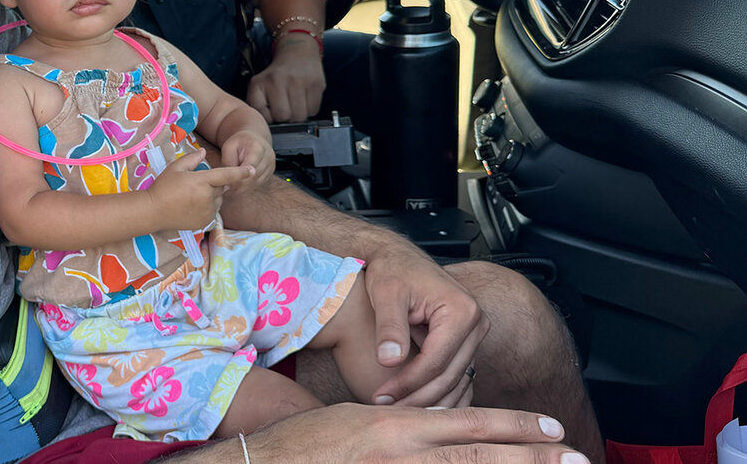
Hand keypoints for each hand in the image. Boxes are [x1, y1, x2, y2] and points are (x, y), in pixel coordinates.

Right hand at [146, 151, 252, 230]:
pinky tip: (191, 207)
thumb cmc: (163, 187)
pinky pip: (213, 212)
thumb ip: (192, 159)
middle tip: (193, 186)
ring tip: (191, 197)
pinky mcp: (205, 222)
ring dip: (211, 197)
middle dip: (212, 186)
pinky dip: (207, 208)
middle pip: (221, 188)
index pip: (226, 175)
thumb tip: (204, 152)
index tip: (252, 170)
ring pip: (218, 201)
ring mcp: (207, 211)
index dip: (241, 172)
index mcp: (202, 181)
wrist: (154, 211)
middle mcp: (208, 197)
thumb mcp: (175, 168)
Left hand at [217, 130, 273, 187]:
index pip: (251, 165)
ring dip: (242, 188)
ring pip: (256, 183)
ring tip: (229, 188)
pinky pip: (258, 184)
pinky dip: (247, 187)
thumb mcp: (229, 147)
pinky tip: (237, 187)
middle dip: (239, 184)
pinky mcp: (269, 174)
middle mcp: (268, 157)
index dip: (240, 175)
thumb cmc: (239, 143)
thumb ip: (229, 162)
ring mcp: (271, 166)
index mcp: (258, 147)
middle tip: (226, 188)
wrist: (251, 140)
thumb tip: (229, 179)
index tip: (228, 181)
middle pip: (254, 176)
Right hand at [236, 403, 584, 463]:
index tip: (552, 430)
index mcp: (394, 425)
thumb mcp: (354, 419)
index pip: (468, 422)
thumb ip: (399, 424)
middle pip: (480, 455)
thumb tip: (441, 428)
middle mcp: (399, 455)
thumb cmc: (301, 444)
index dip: (515, 426)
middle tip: (577, 458)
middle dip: (533, 458)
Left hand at [245, 38, 324, 122]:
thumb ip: (258, 106)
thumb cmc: (276, 75)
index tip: (271, 110)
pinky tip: (304, 98)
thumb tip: (267, 126)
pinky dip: (310, 109)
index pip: (264, 116)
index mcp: (260, 83)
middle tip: (285, 107)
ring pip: (300, 117)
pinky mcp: (316, 84)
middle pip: (284, 117)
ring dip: (298, 115)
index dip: (269, 118)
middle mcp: (279, 81)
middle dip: (285, 118)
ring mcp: (299, 82)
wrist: (298, 53)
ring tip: (295, 102)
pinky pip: (314, 111)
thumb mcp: (258, 86)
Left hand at [363, 245, 489, 407]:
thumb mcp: (386, 295)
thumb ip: (389, 328)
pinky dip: (436, 393)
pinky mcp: (465, 343)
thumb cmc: (393, 270)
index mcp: (462, 310)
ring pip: (454, 380)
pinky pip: (455, 376)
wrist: (397, 258)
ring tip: (395, 408)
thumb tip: (389, 360)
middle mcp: (477, 324)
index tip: (381, 396)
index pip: (436, 361)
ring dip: (427, 400)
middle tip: (386, 408)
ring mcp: (474, 335)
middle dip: (417, 397)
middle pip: (449, 375)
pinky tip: (411, 402)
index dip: (408, 383)